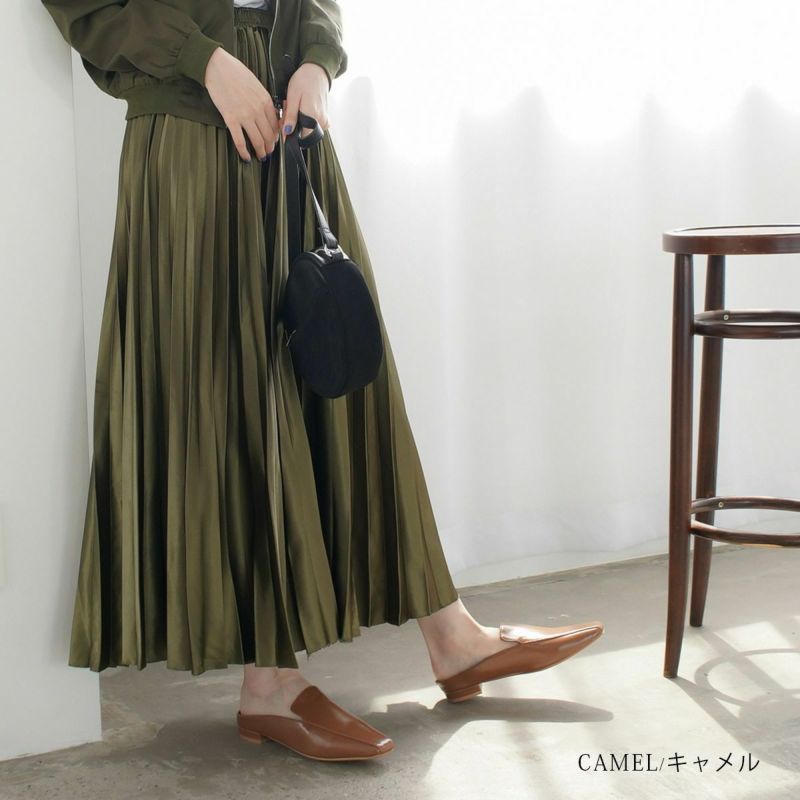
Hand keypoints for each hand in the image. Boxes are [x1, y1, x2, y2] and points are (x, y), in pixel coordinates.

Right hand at [203, 47, 280, 161]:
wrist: (217, 66)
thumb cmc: (235, 72)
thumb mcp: (256, 84)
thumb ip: (264, 100)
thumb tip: (270, 113)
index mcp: (265, 100)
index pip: (276, 124)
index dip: (276, 136)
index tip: (274, 141)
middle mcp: (258, 110)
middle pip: (269, 135)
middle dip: (270, 147)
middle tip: (268, 152)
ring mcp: (245, 115)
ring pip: (257, 140)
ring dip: (261, 152)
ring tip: (261, 157)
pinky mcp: (231, 119)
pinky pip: (240, 141)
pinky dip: (244, 152)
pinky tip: (246, 157)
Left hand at [281, 63, 330, 141]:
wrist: (317, 72)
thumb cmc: (304, 80)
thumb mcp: (292, 96)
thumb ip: (290, 116)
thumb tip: (287, 132)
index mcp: (312, 115)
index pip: (299, 136)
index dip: (289, 131)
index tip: (284, 122)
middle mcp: (321, 120)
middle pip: (303, 133)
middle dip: (294, 126)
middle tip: (290, 110)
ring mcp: (325, 121)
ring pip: (308, 130)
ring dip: (299, 122)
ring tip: (297, 108)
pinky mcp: (326, 119)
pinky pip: (314, 127)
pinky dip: (306, 121)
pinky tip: (303, 110)